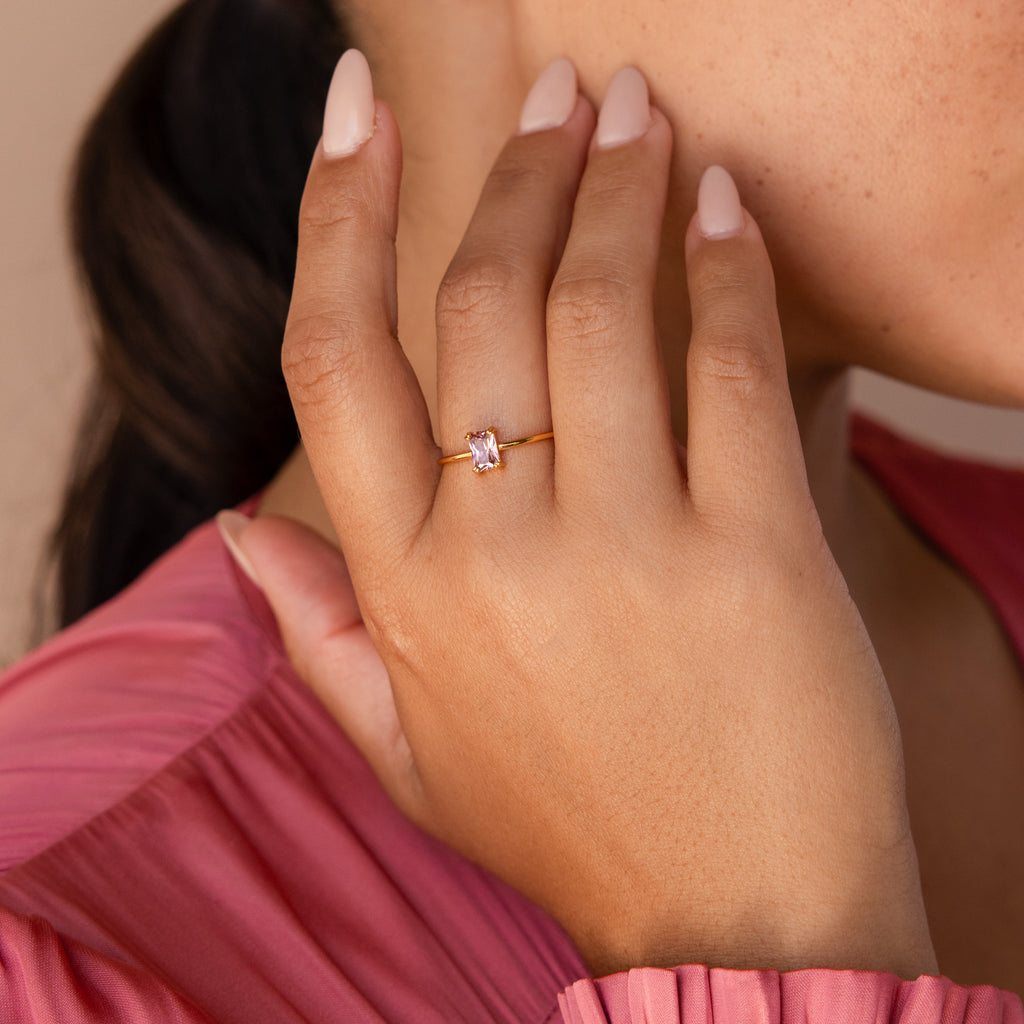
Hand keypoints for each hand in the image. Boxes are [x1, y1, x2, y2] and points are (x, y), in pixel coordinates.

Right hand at [234, 54, 935, 978]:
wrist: (740, 925)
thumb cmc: (576, 829)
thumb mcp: (411, 756)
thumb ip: (316, 635)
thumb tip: (232, 530)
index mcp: (403, 592)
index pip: (334, 361)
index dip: (337, 217)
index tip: (356, 112)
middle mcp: (497, 552)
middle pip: (478, 303)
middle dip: (511, 167)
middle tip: (553, 87)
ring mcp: (628, 548)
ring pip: (600, 309)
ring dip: (616, 182)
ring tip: (633, 109)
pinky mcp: (758, 551)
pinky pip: (731, 366)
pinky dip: (729, 263)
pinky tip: (723, 200)